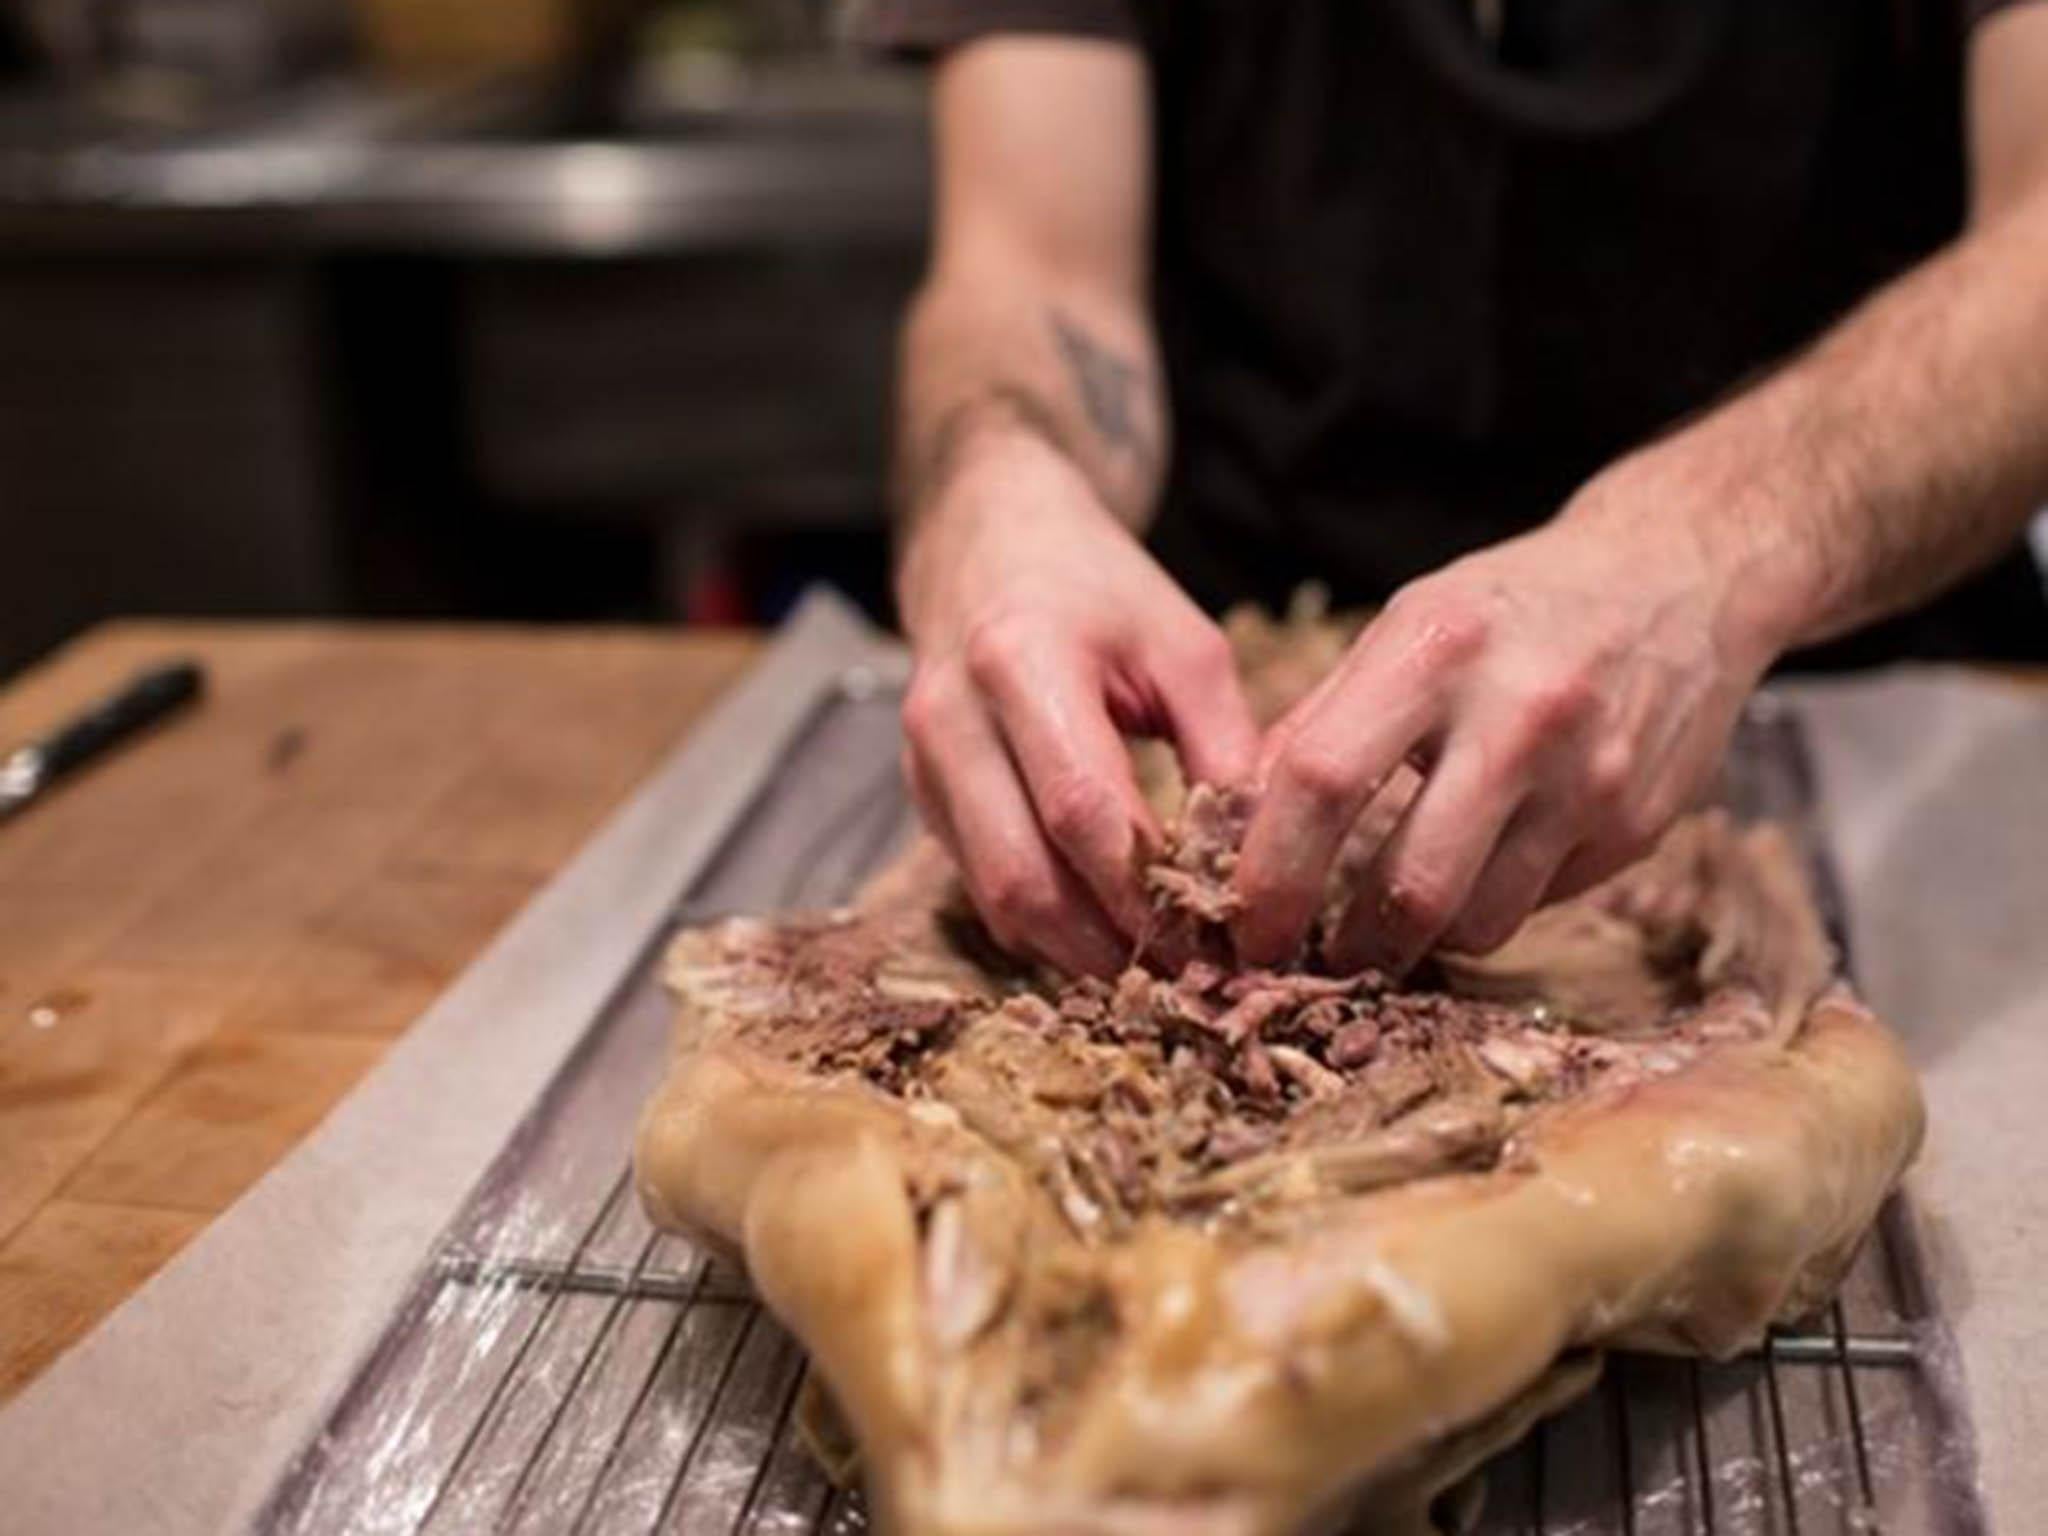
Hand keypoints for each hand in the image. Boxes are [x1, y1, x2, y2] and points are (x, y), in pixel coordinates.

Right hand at [899, 431, 1259, 976]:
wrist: (989, 544)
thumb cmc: (1097, 591)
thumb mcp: (1183, 643)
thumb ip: (1224, 745)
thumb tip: (1259, 860)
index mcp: (1019, 660)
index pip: (1081, 808)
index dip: (1146, 888)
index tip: (1213, 933)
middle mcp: (951, 718)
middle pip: (1022, 874)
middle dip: (1106, 944)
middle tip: (1185, 979)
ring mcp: (921, 763)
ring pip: (993, 897)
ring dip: (1073, 951)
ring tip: (1153, 974)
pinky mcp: (920, 796)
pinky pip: (979, 888)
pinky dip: (1042, 927)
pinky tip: (1104, 940)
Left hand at [1233, 462, 1787, 974]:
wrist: (1680, 575)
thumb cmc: (1513, 607)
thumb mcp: (1407, 625)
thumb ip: (1320, 719)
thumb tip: (1234, 819)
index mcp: (1435, 650)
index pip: (1323, 781)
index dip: (1272, 870)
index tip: (1247, 922)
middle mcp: (1518, 715)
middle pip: (1409, 885)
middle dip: (1350, 946)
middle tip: (1319, 956)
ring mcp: (1589, 778)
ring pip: (1477, 922)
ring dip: (1419, 943)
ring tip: (1393, 921)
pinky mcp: (1637, 826)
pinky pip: (1537, 905)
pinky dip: (1489, 907)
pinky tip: (1479, 869)